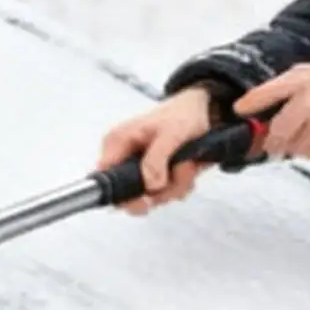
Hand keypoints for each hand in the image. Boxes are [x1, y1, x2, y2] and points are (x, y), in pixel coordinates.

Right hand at [97, 86, 216, 214]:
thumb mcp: (171, 133)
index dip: (122, 194)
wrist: (204, 112)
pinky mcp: (156, 175)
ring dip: (175, 186)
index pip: (105, 178)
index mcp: (117, 143)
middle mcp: (125, 158)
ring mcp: (140, 169)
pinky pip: (165, 194)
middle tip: (175, 177)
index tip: (145, 198)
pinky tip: (188, 168)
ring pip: (151, 197)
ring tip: (187, 164)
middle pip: (129, 196)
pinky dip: (181, 185)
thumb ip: (156, 159)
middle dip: (158, 192)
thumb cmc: (183, 114)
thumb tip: (150, 185)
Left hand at [234, 65, 309, 160]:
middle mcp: (307, 102)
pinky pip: (308, 154)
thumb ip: (288, 87)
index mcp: (302, 81)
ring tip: (309, 133)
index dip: (248, 105)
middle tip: (271, 141)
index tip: (240, 111)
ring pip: (290, 146)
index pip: (264, 94)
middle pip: (274, 131)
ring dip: (293, 145)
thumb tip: (260, 103)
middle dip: (271, 139)